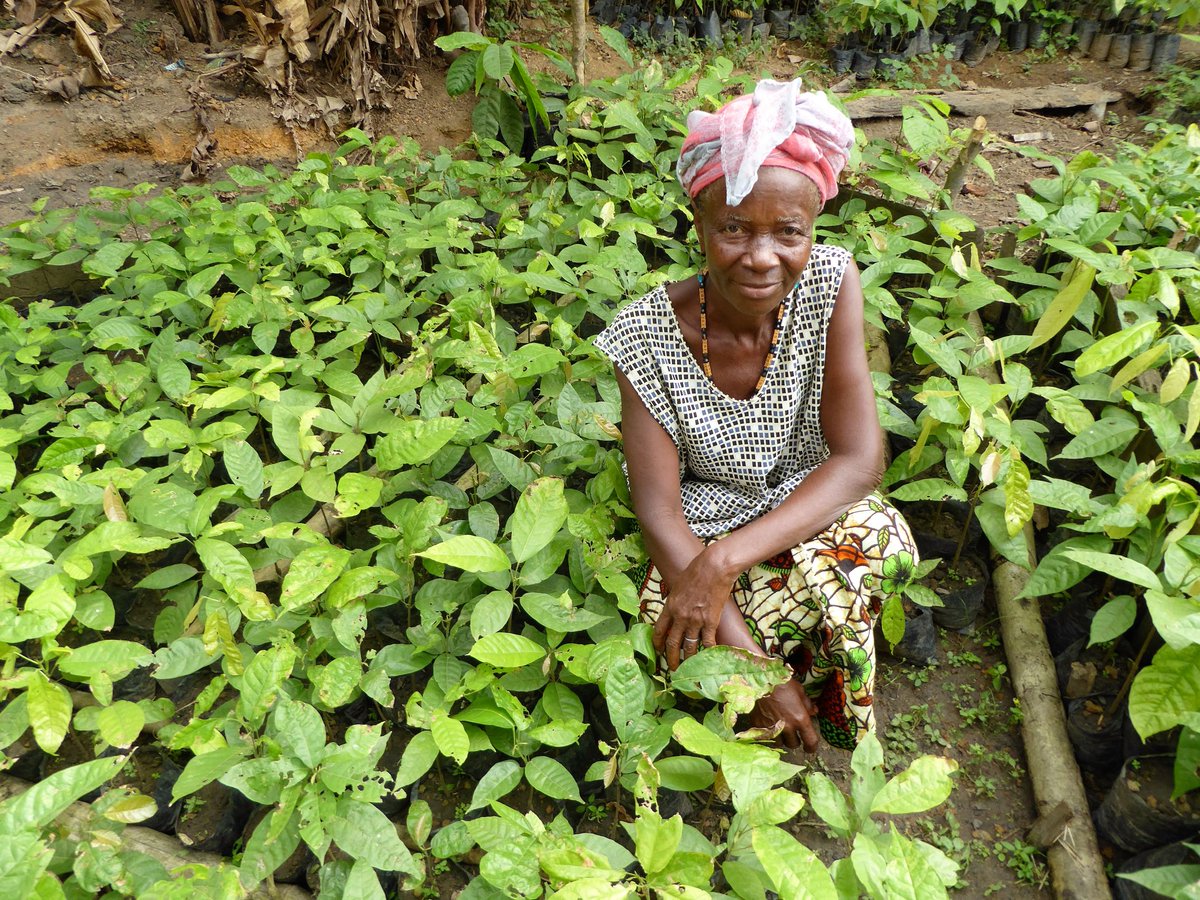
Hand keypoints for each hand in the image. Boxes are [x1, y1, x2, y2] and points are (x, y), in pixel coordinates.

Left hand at [652, 551, 731, 670]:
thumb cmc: (697, 571)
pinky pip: (708, 642)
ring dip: (688, 659)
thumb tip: (675, 607)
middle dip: (671, 657)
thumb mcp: (679, 585)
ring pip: (689, 646)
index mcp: (670, 606)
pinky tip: (708, 658)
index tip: (658, 650)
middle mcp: (680, 616)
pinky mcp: (710, 622)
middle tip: (671, 668)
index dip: (658, 642)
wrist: (714, 568)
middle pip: (672, 642)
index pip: (660, 629)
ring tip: (688, 668)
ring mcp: (695, 620)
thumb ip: (676, 599)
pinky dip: (708, 651)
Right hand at [749, 679, 819, 751]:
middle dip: (794, 739)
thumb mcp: (798, 690)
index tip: (810, 748)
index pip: (811, 741)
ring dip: (781, 738)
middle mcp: (787, 727)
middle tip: (792, 731)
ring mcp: (772, 728)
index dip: (812, 747)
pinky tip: (768, 726)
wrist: (758, 680)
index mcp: (800, 719)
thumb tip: (814, 712)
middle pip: (794, 744)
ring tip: (779, 729)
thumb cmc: (781, 683)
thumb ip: (807, 704)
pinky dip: (769, 734)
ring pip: (780, 743)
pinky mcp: (758, 727)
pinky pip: (766, 738)